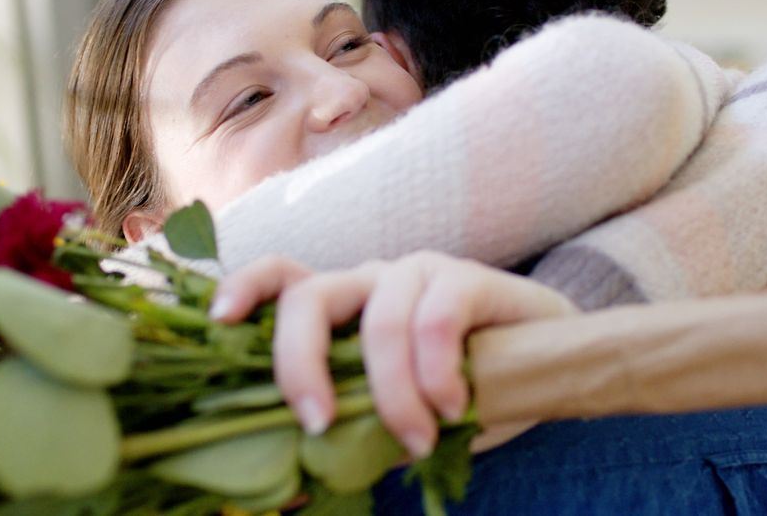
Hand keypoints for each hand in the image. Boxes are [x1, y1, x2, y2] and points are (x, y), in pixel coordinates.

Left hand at [208, 251, 575, 457]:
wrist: (547, 363)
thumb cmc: (458, 392)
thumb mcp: (392, 422)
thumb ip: (345, 441)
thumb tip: (282, 491)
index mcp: (341, 311)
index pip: (280, 277)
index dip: (242, 290)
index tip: (219, 323)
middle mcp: (369, 282)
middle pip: (310, 296)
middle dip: (300, 362)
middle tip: (315, 423)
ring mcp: (418, 275)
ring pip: (381, 319)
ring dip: (392, 391)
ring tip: (418, 439)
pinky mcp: (468, 279)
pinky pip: (439, 316)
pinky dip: (437, 370)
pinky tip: (453, 406)